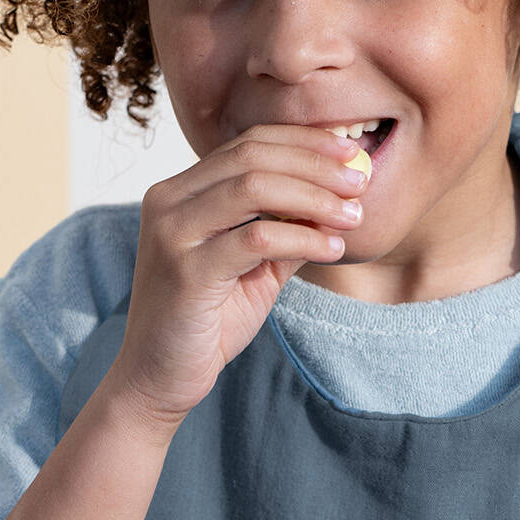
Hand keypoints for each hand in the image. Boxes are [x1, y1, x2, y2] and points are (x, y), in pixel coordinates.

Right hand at [107, 123, 371, 429]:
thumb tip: (342, 198)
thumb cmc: (206, 321)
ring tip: (352, 216)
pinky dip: (302, 239)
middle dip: (315, 165)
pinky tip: (330, 250)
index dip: (303, 142)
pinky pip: (256, 239)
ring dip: (314, 198)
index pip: (247, 144)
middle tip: (360, 182)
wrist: (159, 377)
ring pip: (254, 188)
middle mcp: (168, 202)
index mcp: (180, 191)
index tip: (350, 152)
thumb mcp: (255, 267)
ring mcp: (172, 233)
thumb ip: (288, 229)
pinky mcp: (185, 270)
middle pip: (252, 156)